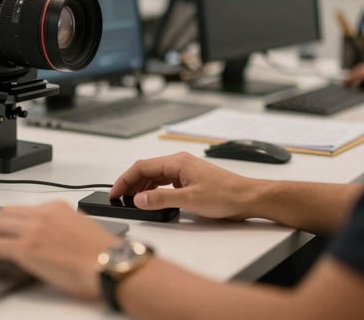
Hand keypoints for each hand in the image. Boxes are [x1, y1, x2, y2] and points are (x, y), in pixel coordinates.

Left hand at [0, 201, 118, 299]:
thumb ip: (63, 227)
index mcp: (57, 208)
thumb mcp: (81, 229)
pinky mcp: (27, 249)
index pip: (24, 209)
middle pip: (5, 213)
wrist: (112, 265)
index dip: (11, 222)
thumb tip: (50, 239)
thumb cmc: (104, 255)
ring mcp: (33, 229)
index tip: (8, 232)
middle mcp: (43, 214)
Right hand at [109, 152, 256, 219]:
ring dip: (142, 187)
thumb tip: (138, 199)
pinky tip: (153, 199)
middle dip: (131, 184)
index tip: (115, 192)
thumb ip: (160, 199)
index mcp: (177, 162)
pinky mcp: (191, 179)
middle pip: (147, 170)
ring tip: (133, 201)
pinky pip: (166, 181)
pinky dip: (155, 189)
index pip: (142, 167)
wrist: (248, 198)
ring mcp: (185, 170)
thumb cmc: (225, 195)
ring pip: (156, 175)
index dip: (125, 180)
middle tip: (120, 198)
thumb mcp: (189, 200)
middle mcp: (180, 162)